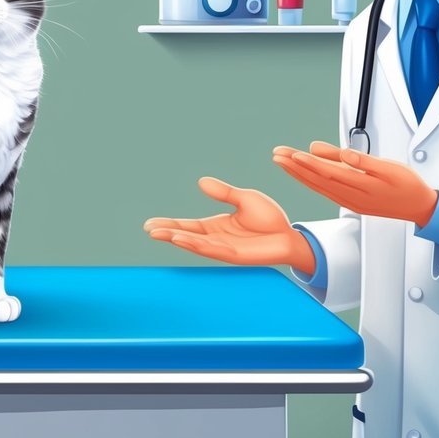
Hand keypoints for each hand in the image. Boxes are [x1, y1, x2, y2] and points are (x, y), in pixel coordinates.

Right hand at [144, 177, 315, 275]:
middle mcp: (216, 239)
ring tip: (161, 234)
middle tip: (148, 229)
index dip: (170, 224)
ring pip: (196, 244)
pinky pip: (212, 250)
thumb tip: (201, 182)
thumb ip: (224, 192)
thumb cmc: (269, 218)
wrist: (289, 235)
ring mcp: (224, 248)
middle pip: (186, 236)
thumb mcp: (245, 199)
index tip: (150, 224)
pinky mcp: (235, 256)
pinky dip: (196, 245)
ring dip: (178, 239)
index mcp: (215, 226)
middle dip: (167, 233)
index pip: (187, 226)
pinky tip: (183, 240)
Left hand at [273, 141, 437, 225]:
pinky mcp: (350, 202)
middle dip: (295, 166)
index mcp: (362, 186)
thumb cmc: (407, 184)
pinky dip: (309, 181)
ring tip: (281, 161)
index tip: (291, 154)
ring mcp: (349, 201)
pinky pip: (324, 190)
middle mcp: (351, 197)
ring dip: (298, 173)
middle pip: (317, 179)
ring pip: (318, 185)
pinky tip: (300, 174)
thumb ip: (364, 160)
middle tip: (276, 154)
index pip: (329, 173)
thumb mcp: (390, 168)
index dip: (308, 163)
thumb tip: (343, 154)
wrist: (418, 207)